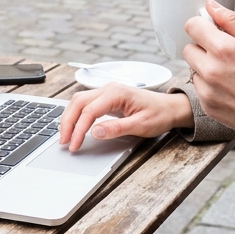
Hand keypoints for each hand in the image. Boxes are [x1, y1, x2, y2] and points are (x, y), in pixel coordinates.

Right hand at [59, 83, 192, 151]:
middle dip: (68, 122)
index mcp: (116, 93)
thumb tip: (95, 132)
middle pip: (78, 102)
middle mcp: (109, 89)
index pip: (89, 111)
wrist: (170, 108)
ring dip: (70, 117)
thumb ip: (117, 128)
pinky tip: (74, 126)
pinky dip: (76, 114)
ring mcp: (107, 92)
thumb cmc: (159, 115)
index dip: (78, 129)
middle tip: (64, 142)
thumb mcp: (140, 125)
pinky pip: (86, 103)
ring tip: (66, 136)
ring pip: (79, 101)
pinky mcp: (107, 98)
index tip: (74, 145)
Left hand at [182, 0, 234, 151]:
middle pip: (189, 48)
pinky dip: (209, 85)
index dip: (202, 25)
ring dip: (204, 67)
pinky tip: (230, 88)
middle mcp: (211, 70)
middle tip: (225, 53)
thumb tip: (210, 5)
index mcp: (224, 50)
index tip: (212, 30)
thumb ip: (232, 21)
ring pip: (193, 68)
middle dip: (203, 46)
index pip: (192, 26)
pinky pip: (199, 87)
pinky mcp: (207, 106)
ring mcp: (207, 91)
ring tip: (230, 73)